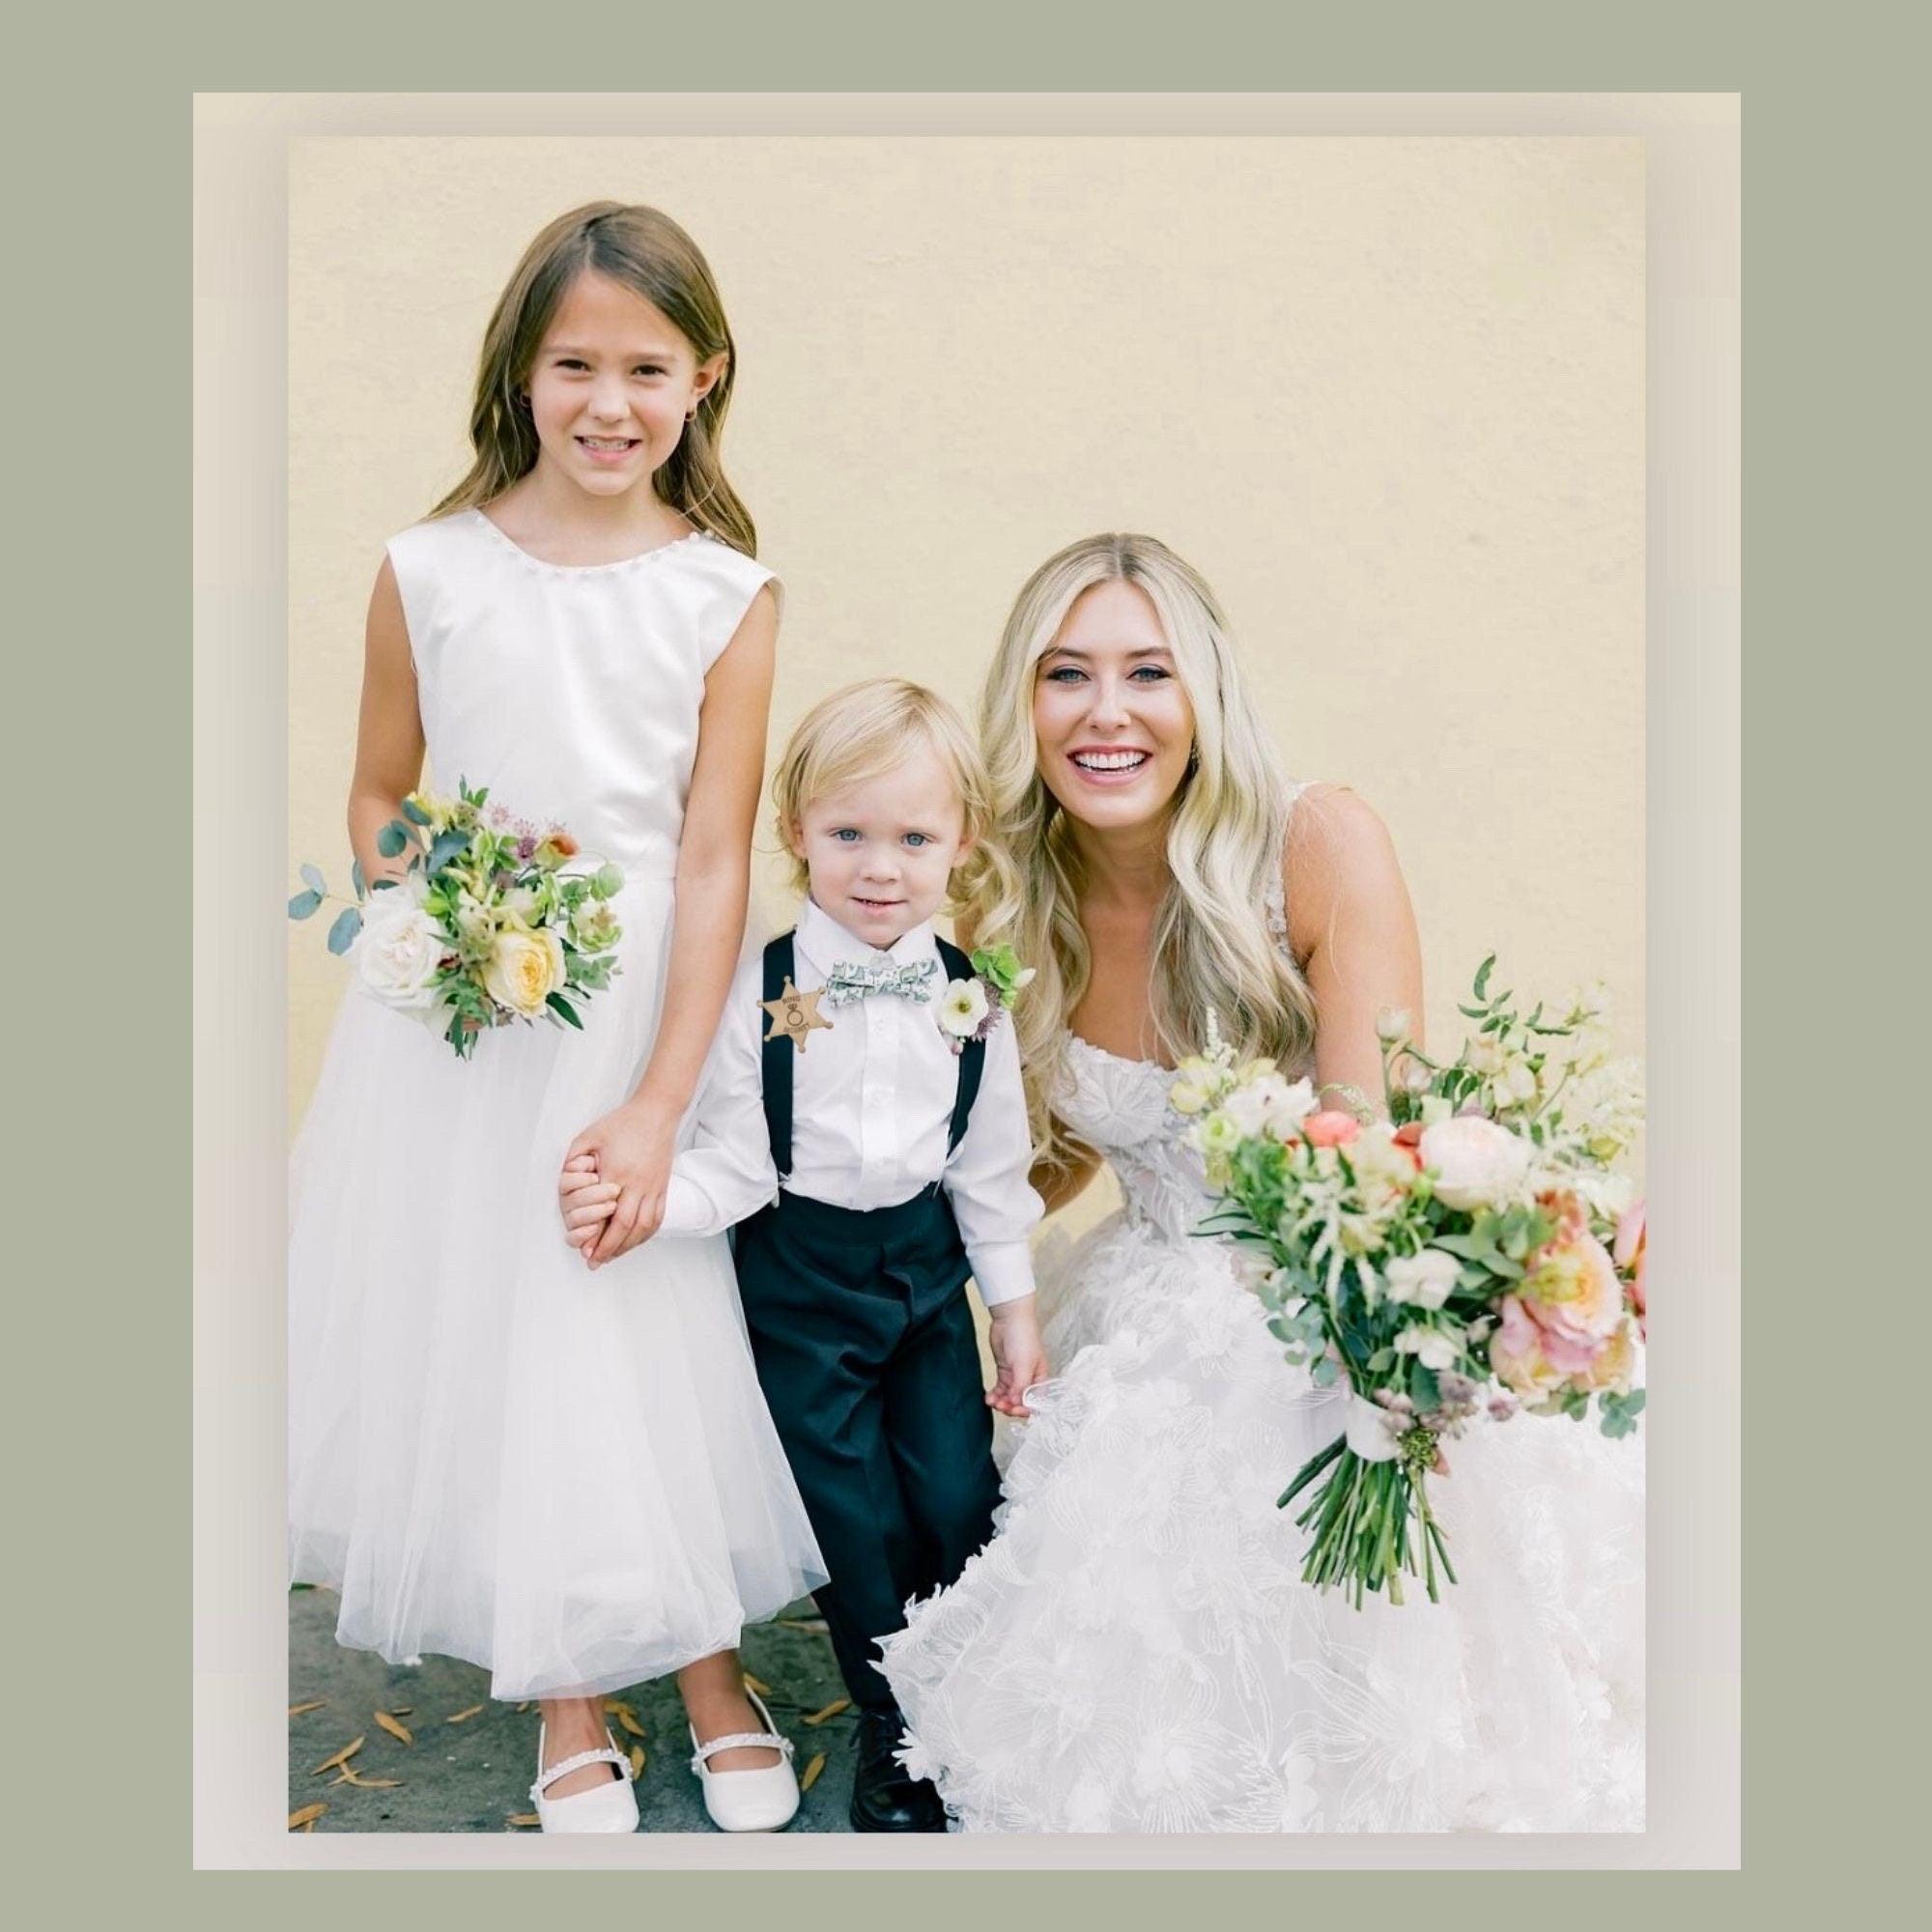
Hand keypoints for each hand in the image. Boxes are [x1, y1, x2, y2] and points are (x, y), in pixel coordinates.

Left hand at [564, 1101, 677, 1269]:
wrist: (656, 1112)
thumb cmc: (622, 1122)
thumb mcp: (590, 1135)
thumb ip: (573, 1158)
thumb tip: (562, 1179)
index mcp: (617, 1173)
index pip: (607, 1215)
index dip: (596, 1238)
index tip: (584, 1251)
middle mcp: (638, 1184)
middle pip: (626, 1227)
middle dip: (610, 1249)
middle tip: (595, 1261)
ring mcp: (654, 1187)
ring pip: (644, 1226)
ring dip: (628, 1246)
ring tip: (613, 1255)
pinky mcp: (664, 1186)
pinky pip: (657, 1217)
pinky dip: (646, 1234)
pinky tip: (634, 1241)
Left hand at [986, 1298, 1048, 1418]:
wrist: (1009, 1319)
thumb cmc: (1023, 1336)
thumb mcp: (1024, 1364)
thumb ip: (1020, 1385)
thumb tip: (1015, 1402)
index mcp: (1040, 1378)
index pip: (1035, 1402)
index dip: (1024, 1409)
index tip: (1013, 1410)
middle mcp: (1029, 1379)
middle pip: (1021, 1402)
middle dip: (1011, 1407)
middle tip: (1001, 1406)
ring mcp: (1015, 1376)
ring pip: (1009, 1397)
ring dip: (1001, 1403)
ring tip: (993, 1401)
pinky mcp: (1004, 1371)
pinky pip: (1000, 1390)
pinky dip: (995, 1396)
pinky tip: (989, 1397)